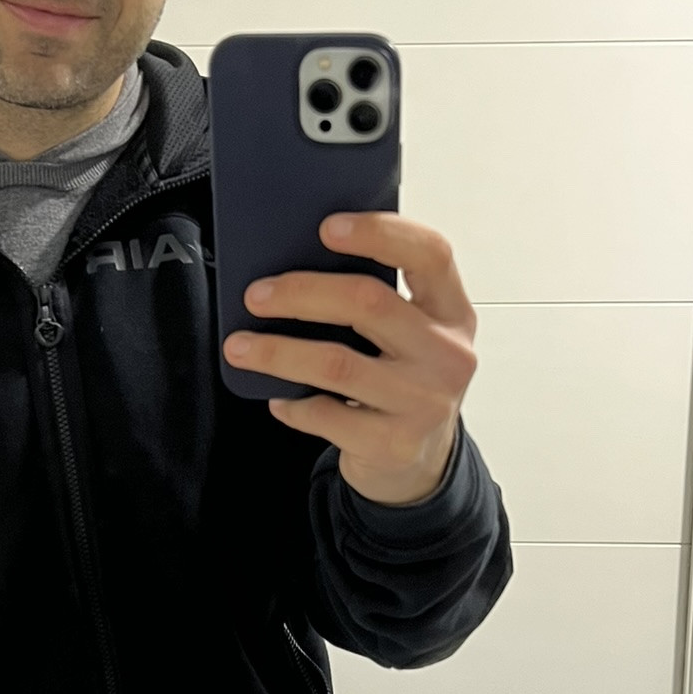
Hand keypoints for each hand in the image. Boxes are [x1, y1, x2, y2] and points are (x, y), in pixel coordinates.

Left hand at [224, 212, 477, 505]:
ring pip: (337, 363)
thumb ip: (380, 300)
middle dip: (300, 293)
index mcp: (452, 312)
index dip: (379, 234)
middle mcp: (447, 354)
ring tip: (240, 347)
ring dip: (278, 352)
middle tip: (256, 296)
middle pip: (368, 302)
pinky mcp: (394, 443)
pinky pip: (327, 414)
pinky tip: (278, 399)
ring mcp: (424, 402)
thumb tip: (295, 262)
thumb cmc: (403, 383)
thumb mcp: (413, 336)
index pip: (431, 255)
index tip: (327, 228)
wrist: (418, 465)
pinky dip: (293, 404)